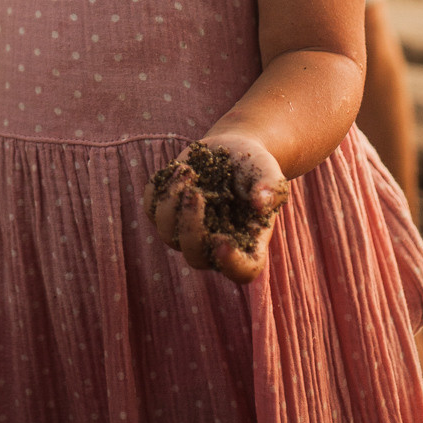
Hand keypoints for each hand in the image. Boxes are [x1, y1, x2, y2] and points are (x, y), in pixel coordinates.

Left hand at [144, 134, 288, 284]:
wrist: (232, 151)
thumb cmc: (255, 168)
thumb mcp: (269, 172)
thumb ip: (271, 187)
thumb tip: (261, 203)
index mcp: (247, 244)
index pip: (241, 271)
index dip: (230, 263)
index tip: (221, 241)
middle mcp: (215, 246)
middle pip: (195, 256)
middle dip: (190, 226)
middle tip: (196, 193)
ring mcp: (188, 232)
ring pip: (167, 234)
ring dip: (172, 203)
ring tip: (188, 172)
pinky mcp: (168, 213)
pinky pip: (151, 211)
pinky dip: (159, 190)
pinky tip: (178, 169)